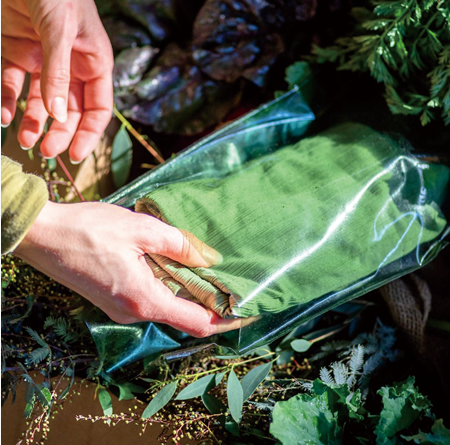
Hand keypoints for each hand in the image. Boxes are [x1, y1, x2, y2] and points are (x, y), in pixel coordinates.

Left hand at [1, 0, 112, 162]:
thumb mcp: (60, 30)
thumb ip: (58, 73)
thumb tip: (59, 116)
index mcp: (93, 63)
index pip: (98, 108)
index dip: (89, 133)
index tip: (74, 154)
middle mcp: (71, 66)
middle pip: (70, 111)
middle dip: (59, 133)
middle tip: (45, 152)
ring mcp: (43, 61)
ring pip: (41, 102)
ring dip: (33, 123)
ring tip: (23, 139)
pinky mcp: (16, 51)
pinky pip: (13, 84)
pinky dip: (7, 100)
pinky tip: (2, 114)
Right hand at [15, 201, 240, 336]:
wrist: (43, 236)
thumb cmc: (89, 229)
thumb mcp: (141, 229)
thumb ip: (180, 245)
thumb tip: (210, 258)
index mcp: (145, 300)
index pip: (198, 323)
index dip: (227, 320)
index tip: (248, 311)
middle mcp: (134, 313)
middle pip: (185, 316)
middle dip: (210, 301)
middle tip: (231, 279)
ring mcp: (122, 310)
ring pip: (168, 306)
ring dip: (188, 291)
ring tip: (207, 268)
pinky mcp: (114, 301)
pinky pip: (151, 299)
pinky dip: (169, 287)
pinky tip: (175, 266)